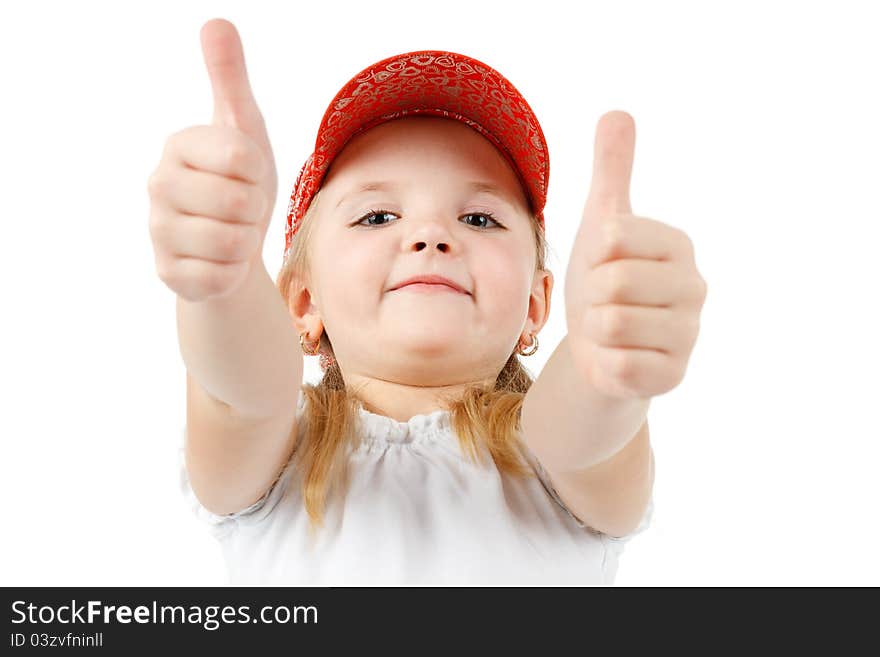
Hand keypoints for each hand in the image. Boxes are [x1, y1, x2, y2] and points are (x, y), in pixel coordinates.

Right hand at [147, 18, 277, 301]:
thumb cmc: (240, 184)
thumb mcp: (244, 129)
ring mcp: (158, 232)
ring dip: (245, 241)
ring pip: (230, 241)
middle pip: (239, 202)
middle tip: (241, 209)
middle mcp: (158, 185)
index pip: (242, 157)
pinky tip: (221, 261)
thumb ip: (230, 79)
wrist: (233, 246)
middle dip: (254, 210)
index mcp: (179, 145)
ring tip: (233, 233)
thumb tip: (216, 21)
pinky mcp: (168, 273)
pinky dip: (233, 271)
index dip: (258, 173)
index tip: (246, 176)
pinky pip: (221, 275)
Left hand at [564, 111, 706, 399]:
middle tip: (603, 302)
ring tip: (609, 329)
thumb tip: (618, 112)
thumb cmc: (602, 280)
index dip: (592, 255)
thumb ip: (611, 171)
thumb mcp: (601, 224)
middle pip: (612, 282)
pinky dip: (603, 362)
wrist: (599, 347)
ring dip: (594, 330)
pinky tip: (615, 357)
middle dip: (592, 294)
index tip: (604, 265)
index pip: (612, 238)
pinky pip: (616, 364)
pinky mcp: (672, 376)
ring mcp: (688, 335)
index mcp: (678, 245)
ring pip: (611, 324)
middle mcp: (694, 288)